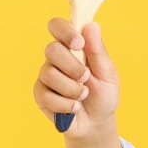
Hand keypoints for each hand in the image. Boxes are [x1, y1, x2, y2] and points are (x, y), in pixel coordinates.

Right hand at [35, 18, 120, 137]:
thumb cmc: (103, 94)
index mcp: (72, 46)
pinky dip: (66, 104)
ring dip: (72, 89)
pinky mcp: (40, 94)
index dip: (64, 31)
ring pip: (49, 74)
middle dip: (72, 67)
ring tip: (83, 95)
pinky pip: (47, 96)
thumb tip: (92, 25)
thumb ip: (98, 51)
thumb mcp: (107, 73)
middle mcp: (56, 58)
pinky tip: (74, 107)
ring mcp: (46, 75)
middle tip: (86, 77)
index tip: (79, 43)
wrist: (97, 123)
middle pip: (51, 49)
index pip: (57, 26)